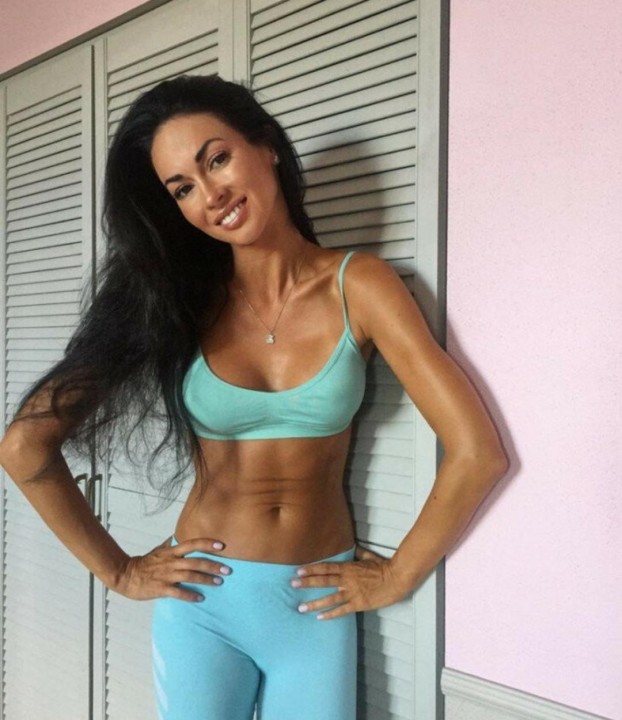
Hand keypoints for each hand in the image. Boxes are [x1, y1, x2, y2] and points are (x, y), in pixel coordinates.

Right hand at [114, 536, 231, 601]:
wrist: (125, 575)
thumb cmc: (143, 563)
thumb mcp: (157, 550)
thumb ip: (167, 545)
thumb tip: (172, 537)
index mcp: (171, 552)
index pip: (192, 544)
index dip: (208, 543)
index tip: (222, 545)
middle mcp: (171, 562)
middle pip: (196, 561)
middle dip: (213, 565)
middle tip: (227, 570)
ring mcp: (167, 575)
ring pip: (190, 576)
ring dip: (206, 580)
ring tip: (219, 582)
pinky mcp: (161, 588)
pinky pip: (179, 592)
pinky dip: (191, 595)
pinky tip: (200, 598)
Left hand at [292, 544, 411, 619]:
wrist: (396, 579)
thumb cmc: (383, 566)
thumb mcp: (368, 556)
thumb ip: (358, 553)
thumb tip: (352, 546)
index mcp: (349, 567)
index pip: (326, 567)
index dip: (312, 569)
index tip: (298, 570)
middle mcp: (347, 580)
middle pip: (324, 581)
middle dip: (307, 583)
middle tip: (293, 585)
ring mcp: (352, 593)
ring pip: (329, 598)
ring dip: (314, 603)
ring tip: (301, 607)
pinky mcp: (359, 604)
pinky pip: (342, 610)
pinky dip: (330, 614)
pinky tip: (319, 617)